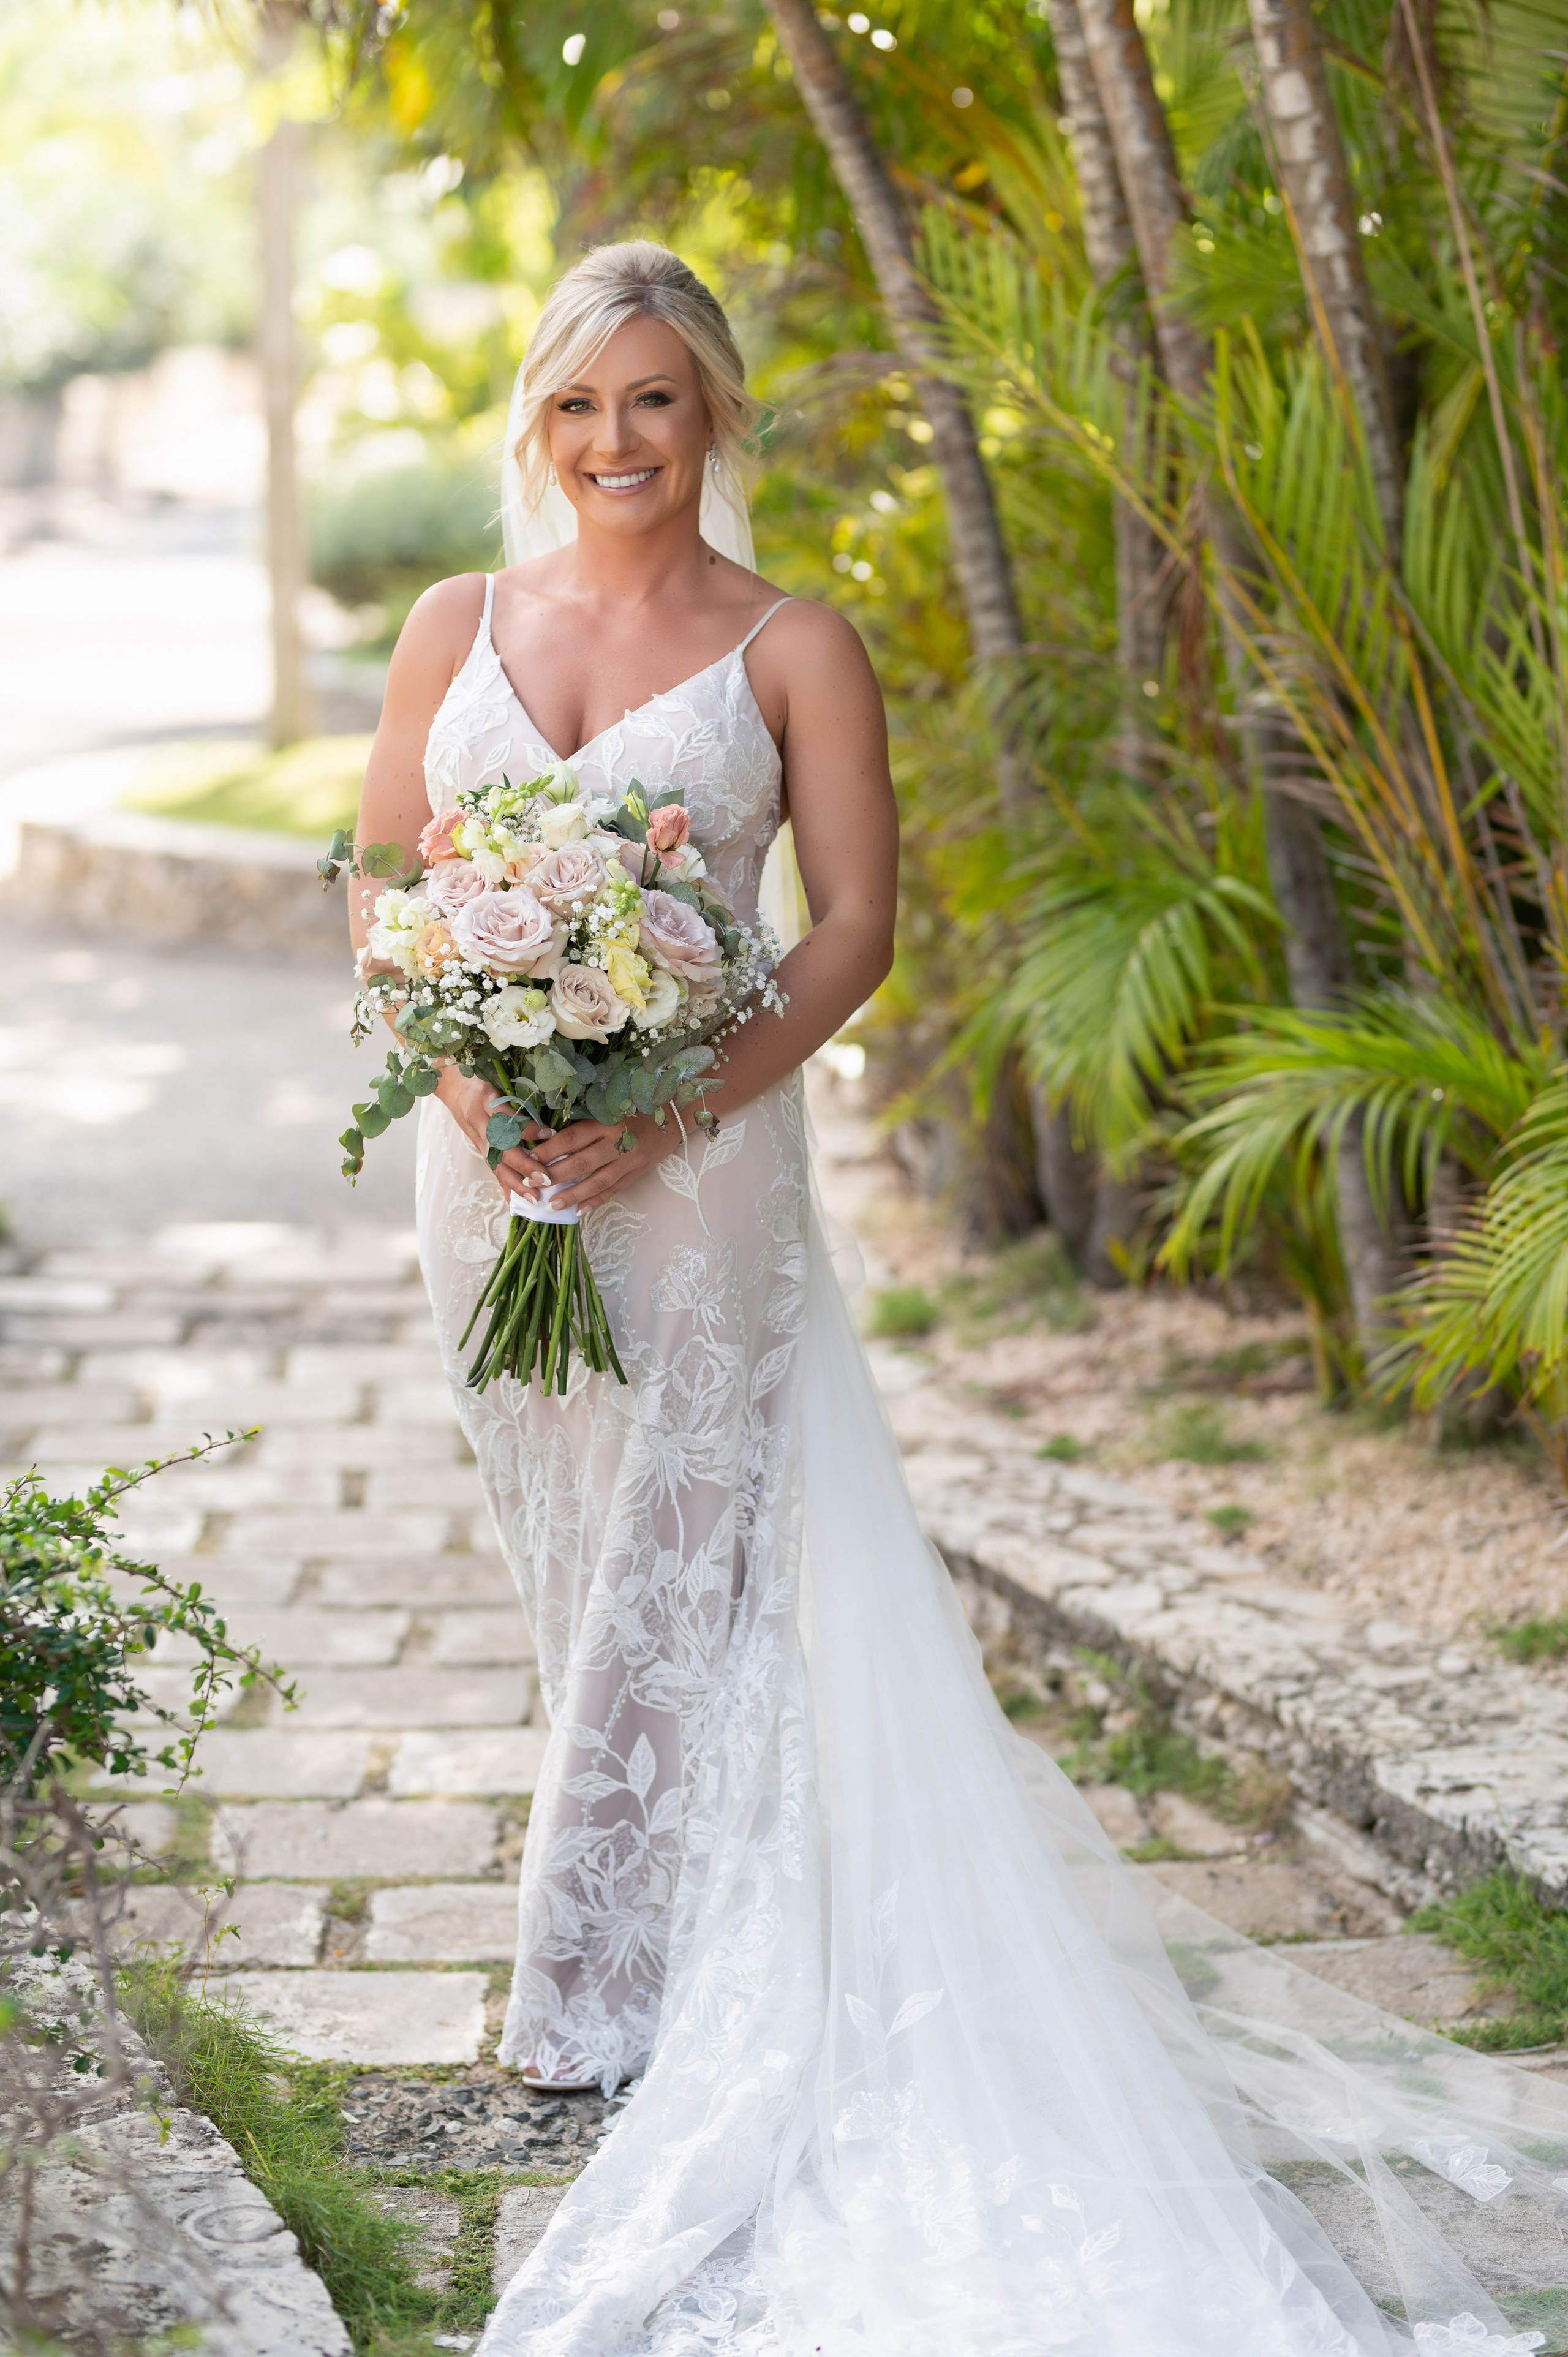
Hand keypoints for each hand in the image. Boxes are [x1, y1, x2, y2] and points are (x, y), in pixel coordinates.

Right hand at [436, 1067, 549, 1202]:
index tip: (549, 1134)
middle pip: (501, 1148)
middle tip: (544, 1179)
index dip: (527, 1128)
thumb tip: (545, 1118)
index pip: (506, 1119)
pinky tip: (514, 1204)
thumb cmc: (479, 1080)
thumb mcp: (497, 1080)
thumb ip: (516, 1095)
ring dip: (515, 1183)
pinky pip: (492, 1169)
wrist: (451, 1085)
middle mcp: (479, 1123)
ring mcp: (477, 1138)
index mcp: (484, 1102)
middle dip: (523, 1166)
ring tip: (533, 1199)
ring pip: (496, 1164)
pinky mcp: (478, 1147)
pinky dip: (504, 1187)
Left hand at [526, 1112, 681, 1213]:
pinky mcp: (638, 1171)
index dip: (550, 1150)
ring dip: (574, 1194)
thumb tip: (549, 1136)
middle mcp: (617, 1141)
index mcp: (606, 1121)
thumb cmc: (637, 1105)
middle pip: (581, 1162)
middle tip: (534, 1184)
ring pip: (597, 1181)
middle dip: (555, 1175)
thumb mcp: (610, 1105)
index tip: (530, 1158)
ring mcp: (629, 1159)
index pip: (572, 1138)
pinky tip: (581, 1211)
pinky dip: (597, 1201)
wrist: (676, 1112)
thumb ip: (585, 1121)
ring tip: (553, 1205)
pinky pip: (615, 1189)